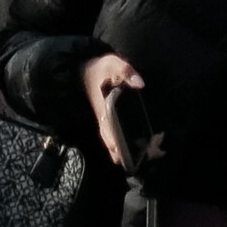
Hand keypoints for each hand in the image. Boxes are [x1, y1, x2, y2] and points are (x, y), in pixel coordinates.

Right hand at [80, 56, 152, 173]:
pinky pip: (111, 135)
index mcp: (104, 105)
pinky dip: (116, 145)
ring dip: (117, 149)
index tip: (118, 149)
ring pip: (109, 138)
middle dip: (117, 149)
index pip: (107, 125)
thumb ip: (126, 71)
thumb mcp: (113, 64)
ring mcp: (104, 120)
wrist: (86, 71)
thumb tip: (140, 84)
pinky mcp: (107, 120)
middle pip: (108, 137)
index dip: (112, 138)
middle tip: (129, 160)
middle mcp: (102, 116)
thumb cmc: (101, 69)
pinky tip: (125, 155)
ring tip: (129, 162)